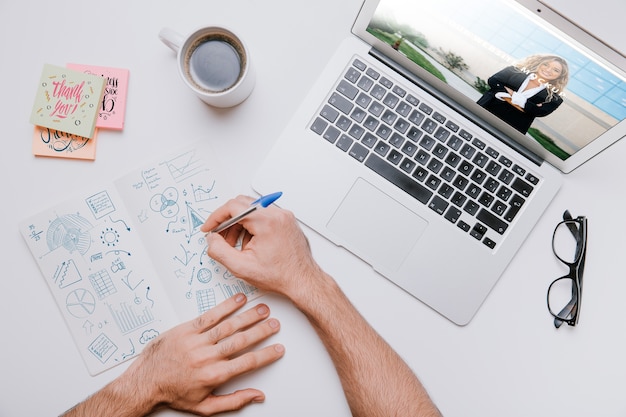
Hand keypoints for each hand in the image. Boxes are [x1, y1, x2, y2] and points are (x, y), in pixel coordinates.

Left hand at [122, 293, 283, 415]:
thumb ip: (234, 401)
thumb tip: (256, 396)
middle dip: (262, 331)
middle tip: (275, 324)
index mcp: (214, 375)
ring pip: (229, 326)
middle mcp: (206, 357)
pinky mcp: (186, 330)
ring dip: (248, 316)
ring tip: (263, 309)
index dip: (267, 355)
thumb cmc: (173, 393)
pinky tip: (238, 300)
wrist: (145, 383)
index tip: (278, 348)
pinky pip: (210, 316)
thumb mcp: (205, 406)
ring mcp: (196, 341)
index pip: (248, 362)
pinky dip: (225, 307)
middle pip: (242, 340)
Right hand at [201, 195, 323, 300]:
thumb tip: (211, 239)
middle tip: (220, 237)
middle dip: (227, 221)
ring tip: (236, 245)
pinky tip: (250, 244)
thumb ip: (219, 251)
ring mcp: (284, 216)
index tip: (209, 227)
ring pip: (252, 210)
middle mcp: (278, 214)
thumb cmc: (281, 275)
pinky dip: (252, 226)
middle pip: (242, 204)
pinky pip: (263, 216)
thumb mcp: (242, 267)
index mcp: (267, 221)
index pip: (233, 206)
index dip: (216, 217)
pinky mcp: (286, 221)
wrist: (302, 281)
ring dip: (239, 224)